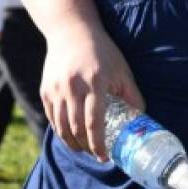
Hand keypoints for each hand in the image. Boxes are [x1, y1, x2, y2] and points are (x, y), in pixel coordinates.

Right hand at [41, 27, 144, 161]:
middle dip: (87, 147)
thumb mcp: (122, 69)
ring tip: (84, 149)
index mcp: (95, 82)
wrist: (71, 31)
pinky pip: (52, 118)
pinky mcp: (46, 90)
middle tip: (96, 155)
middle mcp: (73, 88)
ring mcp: (56, 90)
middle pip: (76, 129)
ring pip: (61, 127)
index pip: (95, 122)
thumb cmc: (102, 50)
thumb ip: (131, 94)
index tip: (105, 157)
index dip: (99, 144)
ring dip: (72, 143)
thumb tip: (142, 117)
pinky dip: (61, 131)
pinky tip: (70, 136)